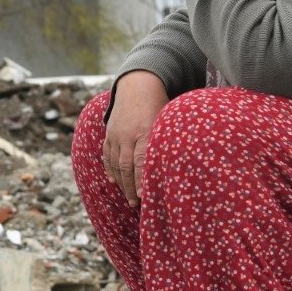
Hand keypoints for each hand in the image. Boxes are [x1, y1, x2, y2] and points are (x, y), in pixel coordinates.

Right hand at [104, 70, 169, 206]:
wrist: (138, 85)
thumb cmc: (160, 105)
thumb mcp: (168, 120)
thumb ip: (169, 141)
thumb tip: (184, 163)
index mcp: (145, 130)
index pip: (142, 160)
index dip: (141, 179)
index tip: (143, 196)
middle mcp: (128, 134)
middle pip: (127, 165)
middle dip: (131, 187)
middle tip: (136, 204)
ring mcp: (116, 134)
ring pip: (115, 163)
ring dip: (121, 183)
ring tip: (128, 198)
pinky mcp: (109, 133)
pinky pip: (107, 154)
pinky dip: (110, 169)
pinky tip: (114, 181)